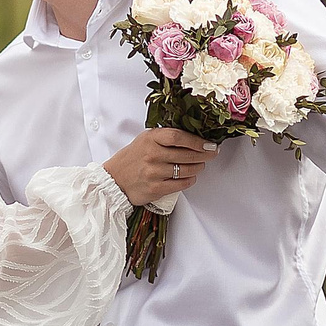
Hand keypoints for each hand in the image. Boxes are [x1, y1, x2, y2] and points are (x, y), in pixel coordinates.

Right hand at [103, 127, 221, 208]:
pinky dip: (189, 180)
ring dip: (198, 168)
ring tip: (200, 165)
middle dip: (204, 154)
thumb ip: (165, 137)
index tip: (209, 143)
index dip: (197, 141)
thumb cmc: (132, 159)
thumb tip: (193, 137)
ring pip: (186, 170)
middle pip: (186, 154)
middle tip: (212, 153)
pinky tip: (190, 177)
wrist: (114, 180)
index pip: (179, 137)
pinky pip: (181, 184)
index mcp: (150, 139)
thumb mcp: (144, 140)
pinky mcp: (155, 188)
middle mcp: (152, 154)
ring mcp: (154, 172)